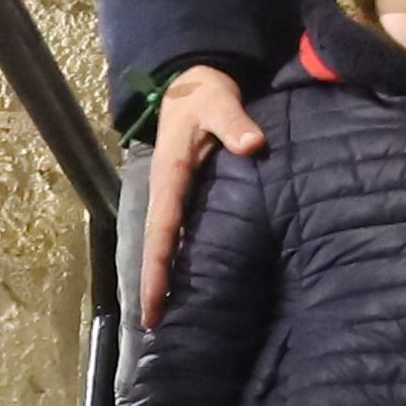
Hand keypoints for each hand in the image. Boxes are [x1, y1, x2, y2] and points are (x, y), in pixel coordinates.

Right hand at [137, 64, 266, 326]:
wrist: (193, 79)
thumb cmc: (203, 93)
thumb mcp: (217, 101)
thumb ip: (234, 122)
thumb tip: (253, 145)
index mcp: (170, 176)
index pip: (162, 231)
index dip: (157, 269)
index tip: (153, 304)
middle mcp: (167, 191)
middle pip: (158, 246)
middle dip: (154, 285)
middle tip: (154, 326)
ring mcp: (175, 194)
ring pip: (167, 242)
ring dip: (166, 275)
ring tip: (169, 315)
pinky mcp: (187, 193)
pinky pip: (182, 231)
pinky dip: (182, 257)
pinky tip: (193, 281)